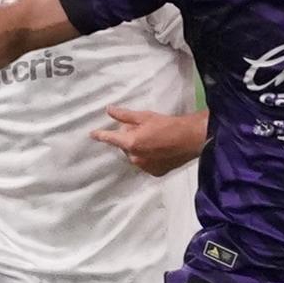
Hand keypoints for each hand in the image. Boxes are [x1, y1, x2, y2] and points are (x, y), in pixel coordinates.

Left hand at [90, 106, 207, 175]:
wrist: (191, 139)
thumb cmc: (168, 125)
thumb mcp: (145, 116)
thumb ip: (125, 115)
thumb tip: (109, 110)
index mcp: (131, 143)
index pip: (110, 138)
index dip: (101, 135)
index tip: (92, 134)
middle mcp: (135, 158)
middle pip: (125, 147)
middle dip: (129, 137)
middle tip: (141, 128)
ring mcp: (145, 167)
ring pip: (135, 156)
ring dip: (138, 148)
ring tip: (152, 138)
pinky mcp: (155, 172)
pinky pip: (145, 163)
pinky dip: (147, 157)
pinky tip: (158, 149)